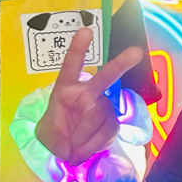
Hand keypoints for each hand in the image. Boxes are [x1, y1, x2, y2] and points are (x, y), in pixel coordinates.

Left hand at [35, 28, 142, 165]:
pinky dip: (95, 144)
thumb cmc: (54, 131)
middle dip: (121, 63)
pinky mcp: (112, 122)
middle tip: (136, 51)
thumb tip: (73, 147)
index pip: (72, 65)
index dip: (78, 48)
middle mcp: (88, 92)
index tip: (85, 30)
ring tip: (73, 150)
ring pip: (101, 116)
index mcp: (66, 87)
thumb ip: (55, 138)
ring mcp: (103, 106)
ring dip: (86, 136)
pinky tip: (85, 151)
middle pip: (106, 77)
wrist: (67, 148)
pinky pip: (108, 131)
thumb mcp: (44, 134)